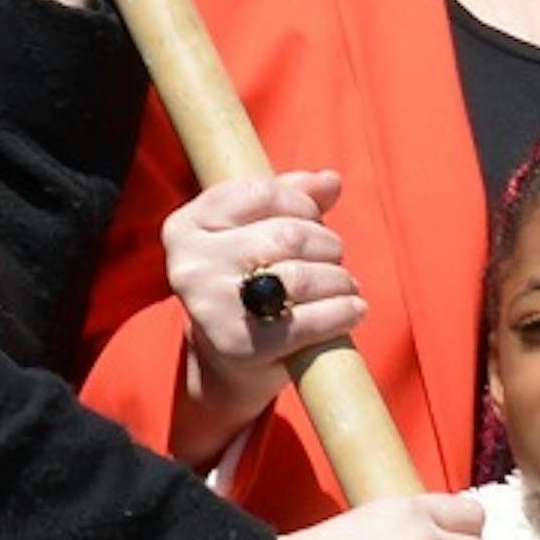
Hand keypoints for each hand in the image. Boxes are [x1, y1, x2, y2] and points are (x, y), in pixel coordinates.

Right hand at [160, 170, 353, 453]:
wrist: (226, 359)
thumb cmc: (247, 282)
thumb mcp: (256, 231)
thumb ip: (292, 198)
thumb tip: (331, 180)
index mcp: (186, 225)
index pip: (263, 193)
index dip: (303, 204)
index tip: (313, 220)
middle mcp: (190, 264)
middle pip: (287, 236)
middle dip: (326, 245)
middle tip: (334, 259)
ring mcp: (211, 307)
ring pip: (300, 275)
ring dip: (338, 279)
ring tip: (345, 286)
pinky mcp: (240, 345)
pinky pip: (309, 320)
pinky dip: (342, 312)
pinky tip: (353, 309)